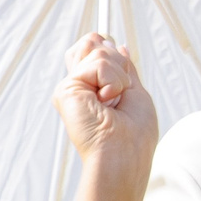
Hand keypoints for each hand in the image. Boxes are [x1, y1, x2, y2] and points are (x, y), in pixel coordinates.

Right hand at [51, 34, 157, 200]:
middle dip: (117, 61)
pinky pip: (98, 63)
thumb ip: (122, 69)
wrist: (122, 157)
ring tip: (115, 102)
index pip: (95, 49)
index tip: (122, 60)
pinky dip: (113, 80)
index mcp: (95, 88)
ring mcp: (72, 87)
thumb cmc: (135, 135)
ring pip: (99, 51)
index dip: (107, 48)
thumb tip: (117, 45)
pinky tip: (108, 101)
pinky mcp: (66, 90)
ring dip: (120, 76)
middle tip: (119, 93)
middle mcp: (80, 86)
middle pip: (93, 44)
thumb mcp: (135, 93)